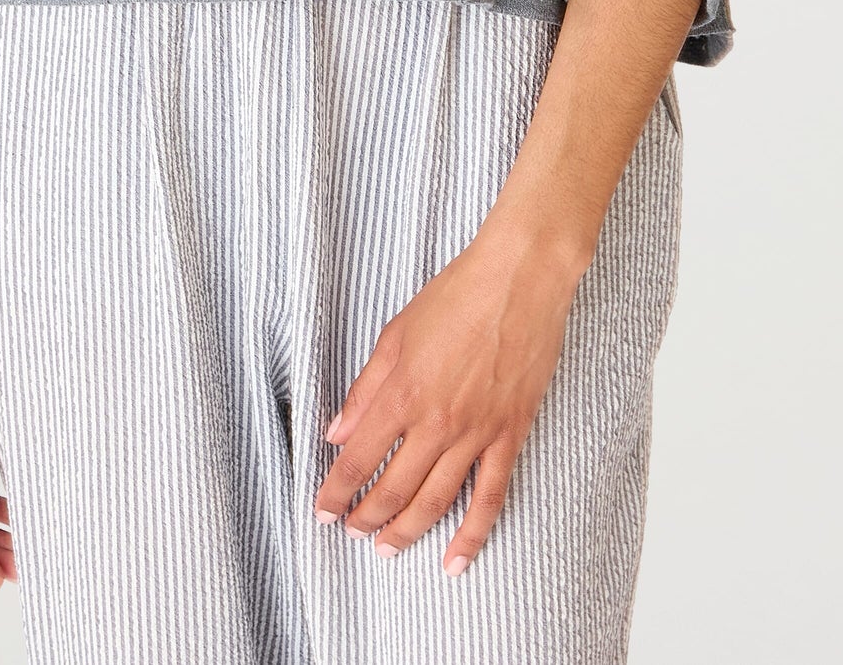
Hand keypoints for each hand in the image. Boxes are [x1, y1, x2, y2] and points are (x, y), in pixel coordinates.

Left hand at [312, 223, 581, 576]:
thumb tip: (336, 432)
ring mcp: (475, 434)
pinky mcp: (509, 436)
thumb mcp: (395, 334)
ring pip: (434, 502)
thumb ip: (364, 389)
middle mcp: (435, 423)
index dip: (335, 492)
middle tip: (352, 531)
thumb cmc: (456, 296)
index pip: (357, 459)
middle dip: (366, 518)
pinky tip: (455, 561)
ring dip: (406, 532)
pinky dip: (472, 535)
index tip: (323, 511)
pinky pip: (489, 497)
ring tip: (386, 550)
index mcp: (401, 394)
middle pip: (392, 489)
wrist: (519, 280)